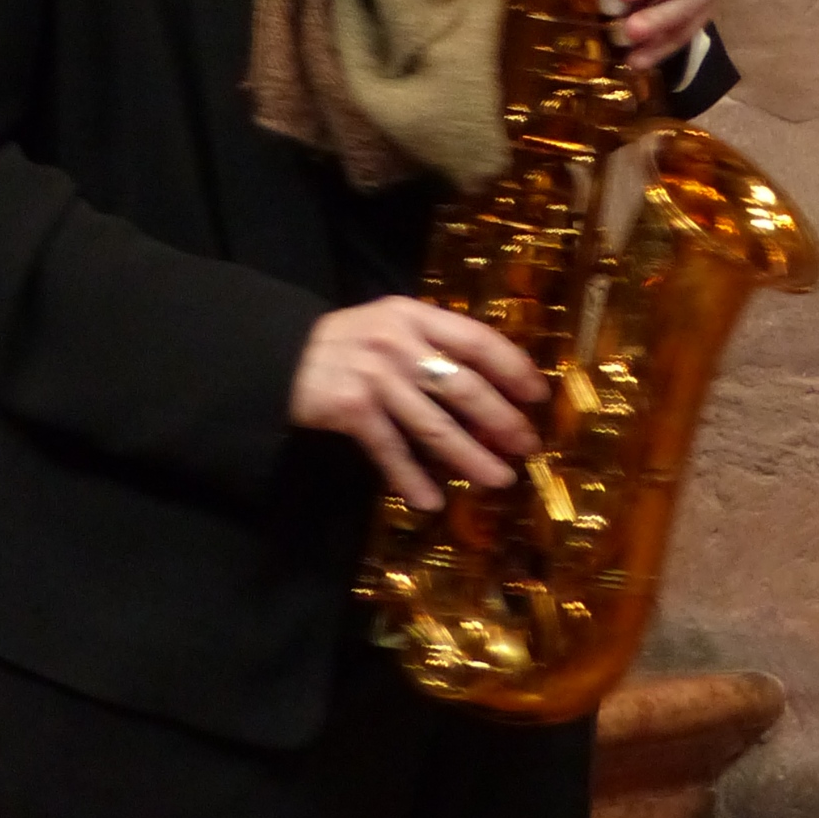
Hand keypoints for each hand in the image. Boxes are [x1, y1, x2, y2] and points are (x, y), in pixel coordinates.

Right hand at [289, 297, 546, 511]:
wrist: (280, 355)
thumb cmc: (348, 345)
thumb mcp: (391, 328)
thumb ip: (433, 346)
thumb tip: (492, 394)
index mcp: (415, 316)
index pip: (478, 340)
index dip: (513, 368)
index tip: (538, 395)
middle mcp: (398, 342)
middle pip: (464, 387)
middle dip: (502, 420)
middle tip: (526, 446)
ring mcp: (375, 376)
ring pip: (435, 425)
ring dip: (470, 457)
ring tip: (498, 479)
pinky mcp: (351, 408)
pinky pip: (391, 450)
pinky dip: (411, 478)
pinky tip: (430, 501)